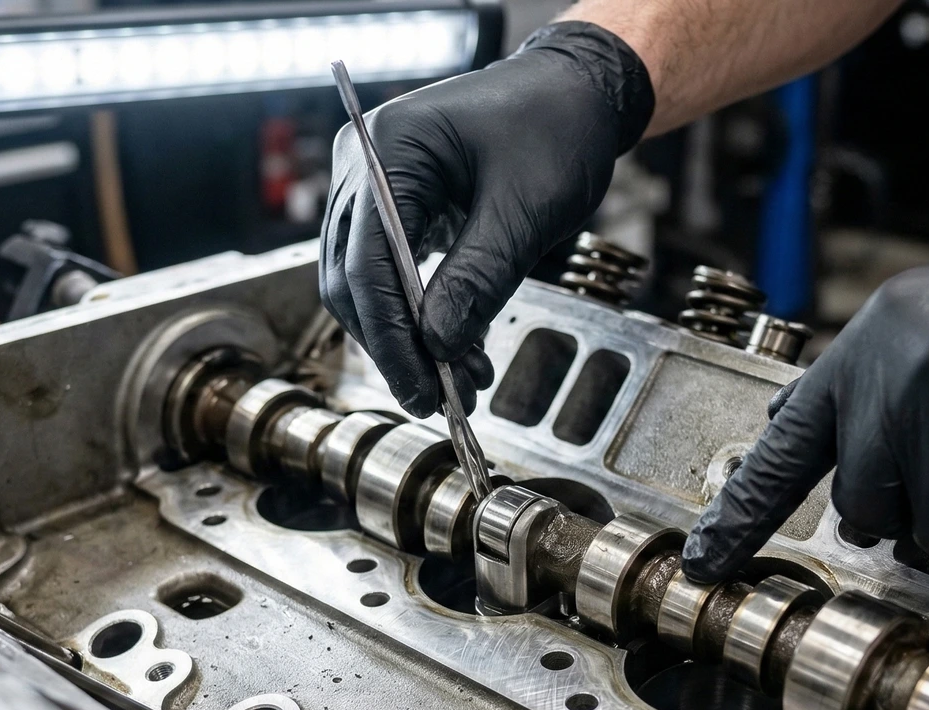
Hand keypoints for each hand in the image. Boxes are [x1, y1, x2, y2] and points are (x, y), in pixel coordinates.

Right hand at [320, 22, 652, 416]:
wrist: (575, 92)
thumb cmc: (557, 127)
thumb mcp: (525, 209)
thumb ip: (478, 277)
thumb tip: (437, 346)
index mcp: (388, 147)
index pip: (367, 261)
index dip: (391, 337)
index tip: (422, 391)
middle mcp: (363, 163)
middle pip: (353, 278)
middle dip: (396, 345)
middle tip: (442, 399)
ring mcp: (372, 183)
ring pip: (365, 283)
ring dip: (408, 338)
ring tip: (462, 381)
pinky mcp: (395, 205)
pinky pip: (390, 271)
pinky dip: (420, 315)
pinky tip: (460, 349)